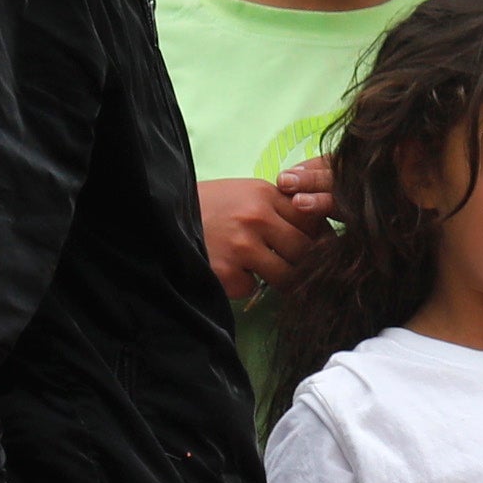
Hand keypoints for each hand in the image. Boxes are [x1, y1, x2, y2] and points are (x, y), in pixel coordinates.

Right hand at [198, 174, 322, 302]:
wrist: (161, 215)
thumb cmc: (209, 206)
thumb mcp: (245, 194)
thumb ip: (279, 207)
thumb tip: (321, 231)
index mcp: (265, 194)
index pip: (312, 221)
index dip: (319, 240)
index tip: (318, 251)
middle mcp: (256, 217)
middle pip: (305, 251)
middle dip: (305, 265)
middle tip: (297, 270)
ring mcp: (241, 246)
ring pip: (286, 276)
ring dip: (279, 279)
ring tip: (265, 272)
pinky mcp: (226, 272)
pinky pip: (253, 288)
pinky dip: (245, 284)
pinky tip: (231, 271)